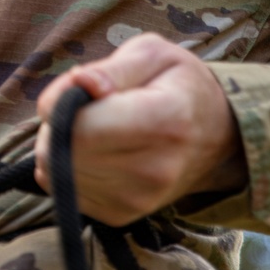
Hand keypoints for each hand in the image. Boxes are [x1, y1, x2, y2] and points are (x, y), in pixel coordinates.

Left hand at [33, 33, 247, 225]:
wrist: (214, 137)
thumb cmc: (177, 85)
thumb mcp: (152, 54)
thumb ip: (111, 69)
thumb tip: (79, 83)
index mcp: (165, 120)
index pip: (82, 128)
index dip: (62, 101)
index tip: (80, 87)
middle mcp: (154, 170)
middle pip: (62, 152)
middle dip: (57, 123)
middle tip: (88, 106)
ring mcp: (137, 200)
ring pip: (55, 172)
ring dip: (61, 145)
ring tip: (97, 128)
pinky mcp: (119, 215)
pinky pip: (62, 188)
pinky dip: (68, 166)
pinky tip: (97, 151)